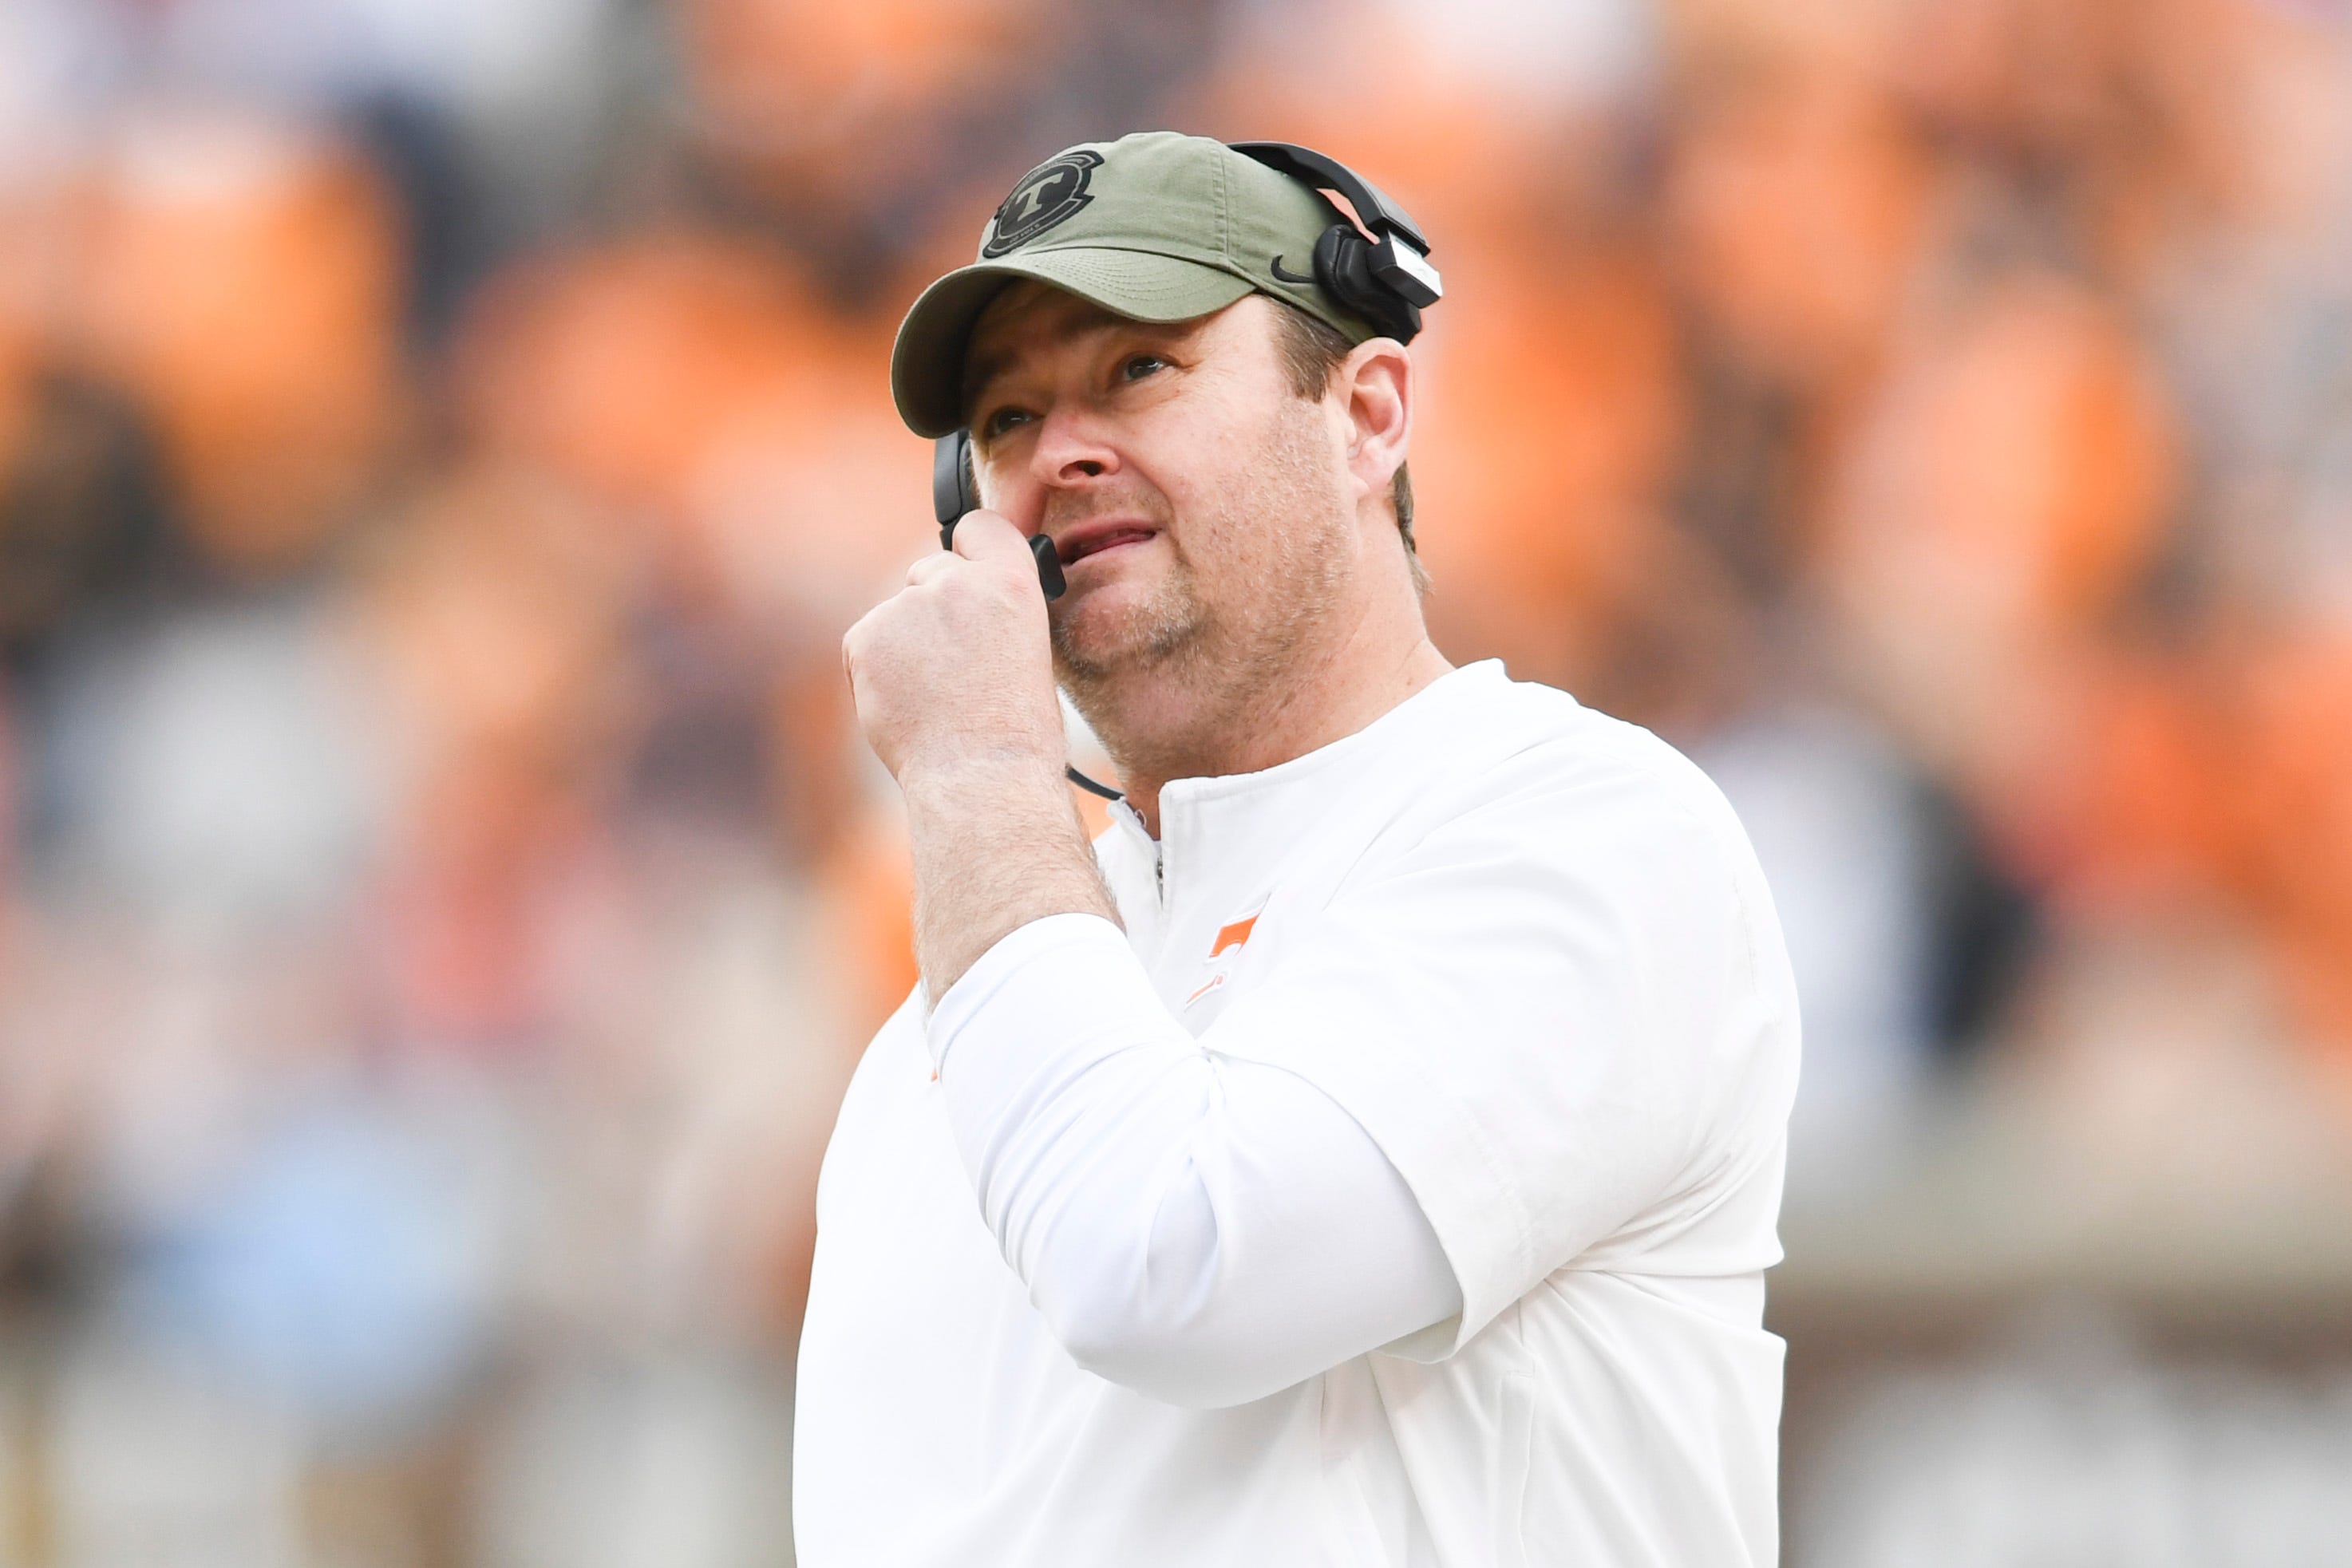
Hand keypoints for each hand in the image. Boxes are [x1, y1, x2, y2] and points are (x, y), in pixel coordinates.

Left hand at [844, 511, 1064, 783]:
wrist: (980, 775)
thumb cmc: (1013, 731)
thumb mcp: (1026, 650)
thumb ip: (990, 613)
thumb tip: (952, 606)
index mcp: (1011, 583)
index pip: (980, 528)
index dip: (969, 548)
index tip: (964, 564)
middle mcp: (957, 582)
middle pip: (928, 572)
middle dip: (930, 609)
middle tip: (950, 667)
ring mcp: (907, 607)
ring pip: (895, 617)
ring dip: (904, 648)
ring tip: (934, 700)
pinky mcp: (865, 636)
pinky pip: (865, 647)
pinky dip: (876, 675)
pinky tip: (906, 707)